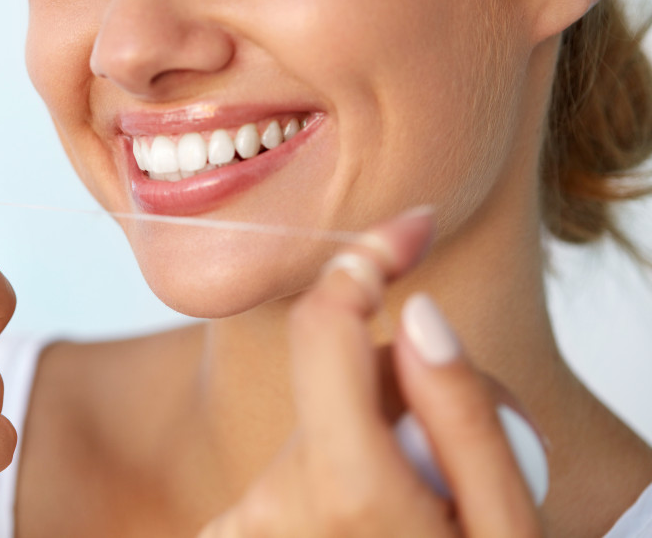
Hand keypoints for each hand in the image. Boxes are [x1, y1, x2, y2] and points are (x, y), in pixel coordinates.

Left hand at [199, 208, 544, 536]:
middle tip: (442, 463)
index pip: (325, 324)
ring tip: (408, 518)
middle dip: (391, 387)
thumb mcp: (506, 524)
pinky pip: (290, 470)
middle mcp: (270, 506)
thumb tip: (416, 311)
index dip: (368, 259)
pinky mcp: (228, 537)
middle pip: (332, 374)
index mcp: (345, 493)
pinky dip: (329, 481)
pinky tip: (365, 531)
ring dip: (362, 444)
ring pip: (315, 426)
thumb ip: (463, 414)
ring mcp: (242, 527)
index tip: (412, 228)